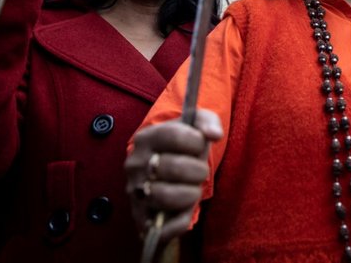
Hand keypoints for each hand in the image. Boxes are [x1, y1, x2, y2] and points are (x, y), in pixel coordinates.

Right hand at [125, 110, 223, 244]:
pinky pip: (160, 228)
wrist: (164, 170)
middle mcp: (135, 164)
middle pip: (173, 167)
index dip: (196, 141)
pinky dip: (179, 223)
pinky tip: (186, 214)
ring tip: (193, 190)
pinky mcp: (140, 218)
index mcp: (146, 138)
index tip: (201, 145)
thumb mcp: (196, 126)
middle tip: (201, 172)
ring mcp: (135, 192)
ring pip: (165, 196)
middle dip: (198, 171)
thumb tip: (214, 134)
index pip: (173, 135)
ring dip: (190, 194)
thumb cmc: (184, 147)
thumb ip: (208, 123)